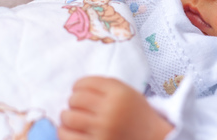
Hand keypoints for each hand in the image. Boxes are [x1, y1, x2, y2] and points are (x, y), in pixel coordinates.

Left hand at [58, 76, 172, 139]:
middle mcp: (110, 110)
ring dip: (67, 116)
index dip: (78, 86)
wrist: (151, 137)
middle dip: (73, 101)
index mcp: (119, 93)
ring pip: (69, 117)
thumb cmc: (135, 113)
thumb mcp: (126, 92)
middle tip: (79, 106)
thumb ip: (104, 86)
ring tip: (73, 118)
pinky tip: (71, 130)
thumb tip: (74, 89)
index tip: (79, 91)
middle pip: (75, 99)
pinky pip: (67, 136)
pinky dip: (65, 131)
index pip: (85, 83)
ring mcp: (103, 129)